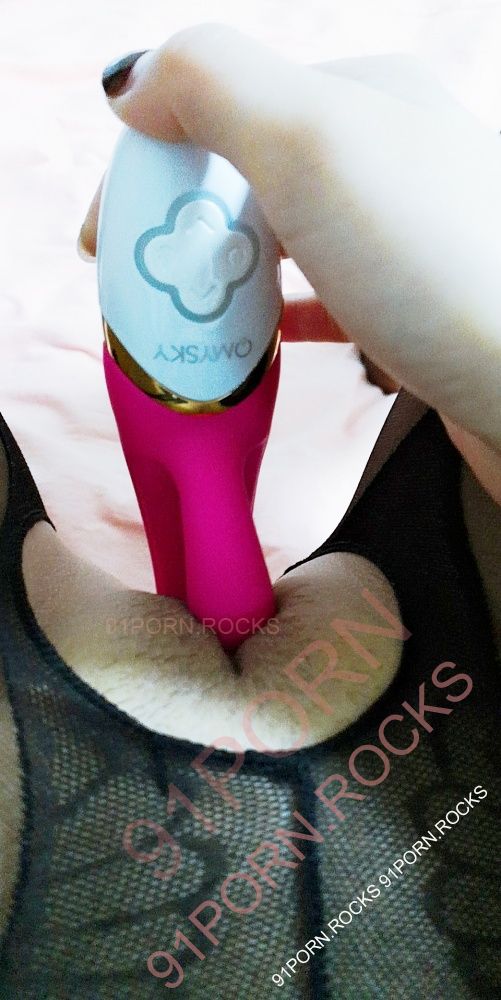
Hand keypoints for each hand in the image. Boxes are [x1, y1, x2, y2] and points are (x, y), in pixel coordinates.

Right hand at [79, 24, 500, 501]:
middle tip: (143, 293)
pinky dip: (280, 321)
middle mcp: (393, 161)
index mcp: (366, 98)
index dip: (155, 171)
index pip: (227, 111)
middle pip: (254, 182)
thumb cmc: (432, 265)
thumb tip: (135, 85)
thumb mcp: (312, 137)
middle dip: (186, 231)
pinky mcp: (416, 314)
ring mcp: (407, 242)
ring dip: (227, 280)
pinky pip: (326, 306)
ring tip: (187, 324)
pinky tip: (262, 345)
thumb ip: (212, 86)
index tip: (105, 244)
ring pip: (287, 248)